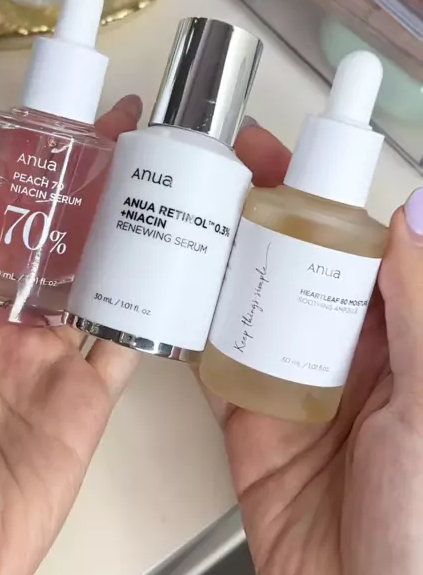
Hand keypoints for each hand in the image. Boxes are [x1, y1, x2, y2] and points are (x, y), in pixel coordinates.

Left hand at [0, 96, 142, 574]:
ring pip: (106, 285)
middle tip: (132, 148)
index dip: (45, 180)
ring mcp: (54, 359)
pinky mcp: (88, 397)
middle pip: (69, 247)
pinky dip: (157, 318)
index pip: (18, 225)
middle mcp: (15, 325)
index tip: (70, 136)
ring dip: (133, 243)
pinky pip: (130, 349)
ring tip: (165, 192)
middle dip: (100, 197)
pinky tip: (181, 279)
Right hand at [210, 125, 422, 574]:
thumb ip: (416, 305)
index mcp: (402, 340)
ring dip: (223, 262)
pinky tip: (175, 293)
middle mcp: (350, 357)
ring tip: (193, 214)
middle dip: (263, 215)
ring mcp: (296, 388)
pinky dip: (194, 330)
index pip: (357, 247)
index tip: (297, 147)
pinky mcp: (252, 427)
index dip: (324, 193)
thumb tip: (416, 214)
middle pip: (296, 266)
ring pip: (252, 304)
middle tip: (228, 168)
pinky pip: (217, 365)